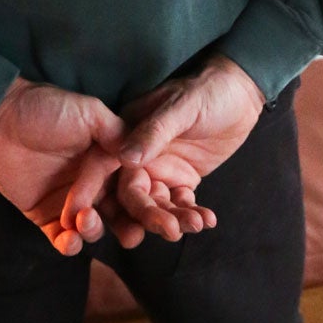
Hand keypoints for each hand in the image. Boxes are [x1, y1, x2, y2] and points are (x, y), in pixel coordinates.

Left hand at [0, 77, 212, 255]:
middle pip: (117, 212)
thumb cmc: (46, 107)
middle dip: (128, 226)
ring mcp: (68, 201)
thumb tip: (144, 152)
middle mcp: (92, 183)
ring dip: (93, 231)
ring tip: (84, 221)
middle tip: (133, 235)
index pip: (132, 186)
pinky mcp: (44, 215)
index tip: (158, 213)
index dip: (146, 201)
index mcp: (106, 159)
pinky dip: (68, 244)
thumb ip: (116, 133)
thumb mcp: (89, 112)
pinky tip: (69, 239)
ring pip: (92, 228)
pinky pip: (61, 238)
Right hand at [59, 54, 266, 244]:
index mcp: (127, 132)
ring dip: (173, 219)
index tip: (80, 222)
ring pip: (155, 206)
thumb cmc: (207, 91)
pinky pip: (179, 205)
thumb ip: (155, 132)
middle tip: (170, 231)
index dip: (90, 193)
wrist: (242, 94)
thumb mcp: (182, 108)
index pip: (103, 166)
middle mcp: (138, 156)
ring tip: (196, 224)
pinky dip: (190, 215)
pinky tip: (207, 220)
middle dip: (146, 217)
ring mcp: (160, 169)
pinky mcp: (182, 179)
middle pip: (130, 195)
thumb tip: (125, 159)